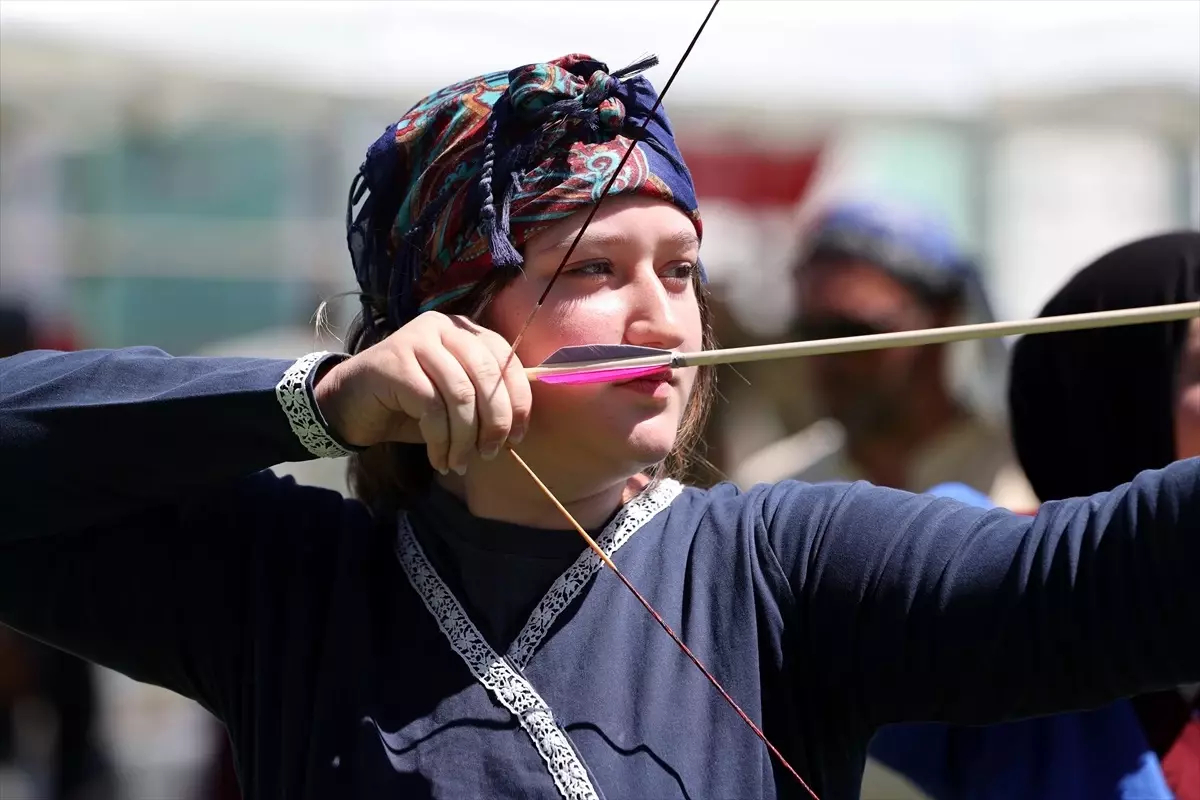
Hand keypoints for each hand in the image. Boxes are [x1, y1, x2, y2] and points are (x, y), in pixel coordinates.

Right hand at [313, 312, 531, 474]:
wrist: (351, 405)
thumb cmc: (410, 406)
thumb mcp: (455, 402)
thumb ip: (484, 402)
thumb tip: (517, 431)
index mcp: (466, 331)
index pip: (506, 361)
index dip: (518, 402)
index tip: (517, 438)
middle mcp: (444, 327)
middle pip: (486, 375)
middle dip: (495, 422)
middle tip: (490, 453)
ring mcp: (418, 340)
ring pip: (460, 394)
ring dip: (465, 438)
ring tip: (459, 462)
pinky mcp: (396, 362)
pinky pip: (431, 408)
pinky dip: (440, 441)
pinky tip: (439, 459)